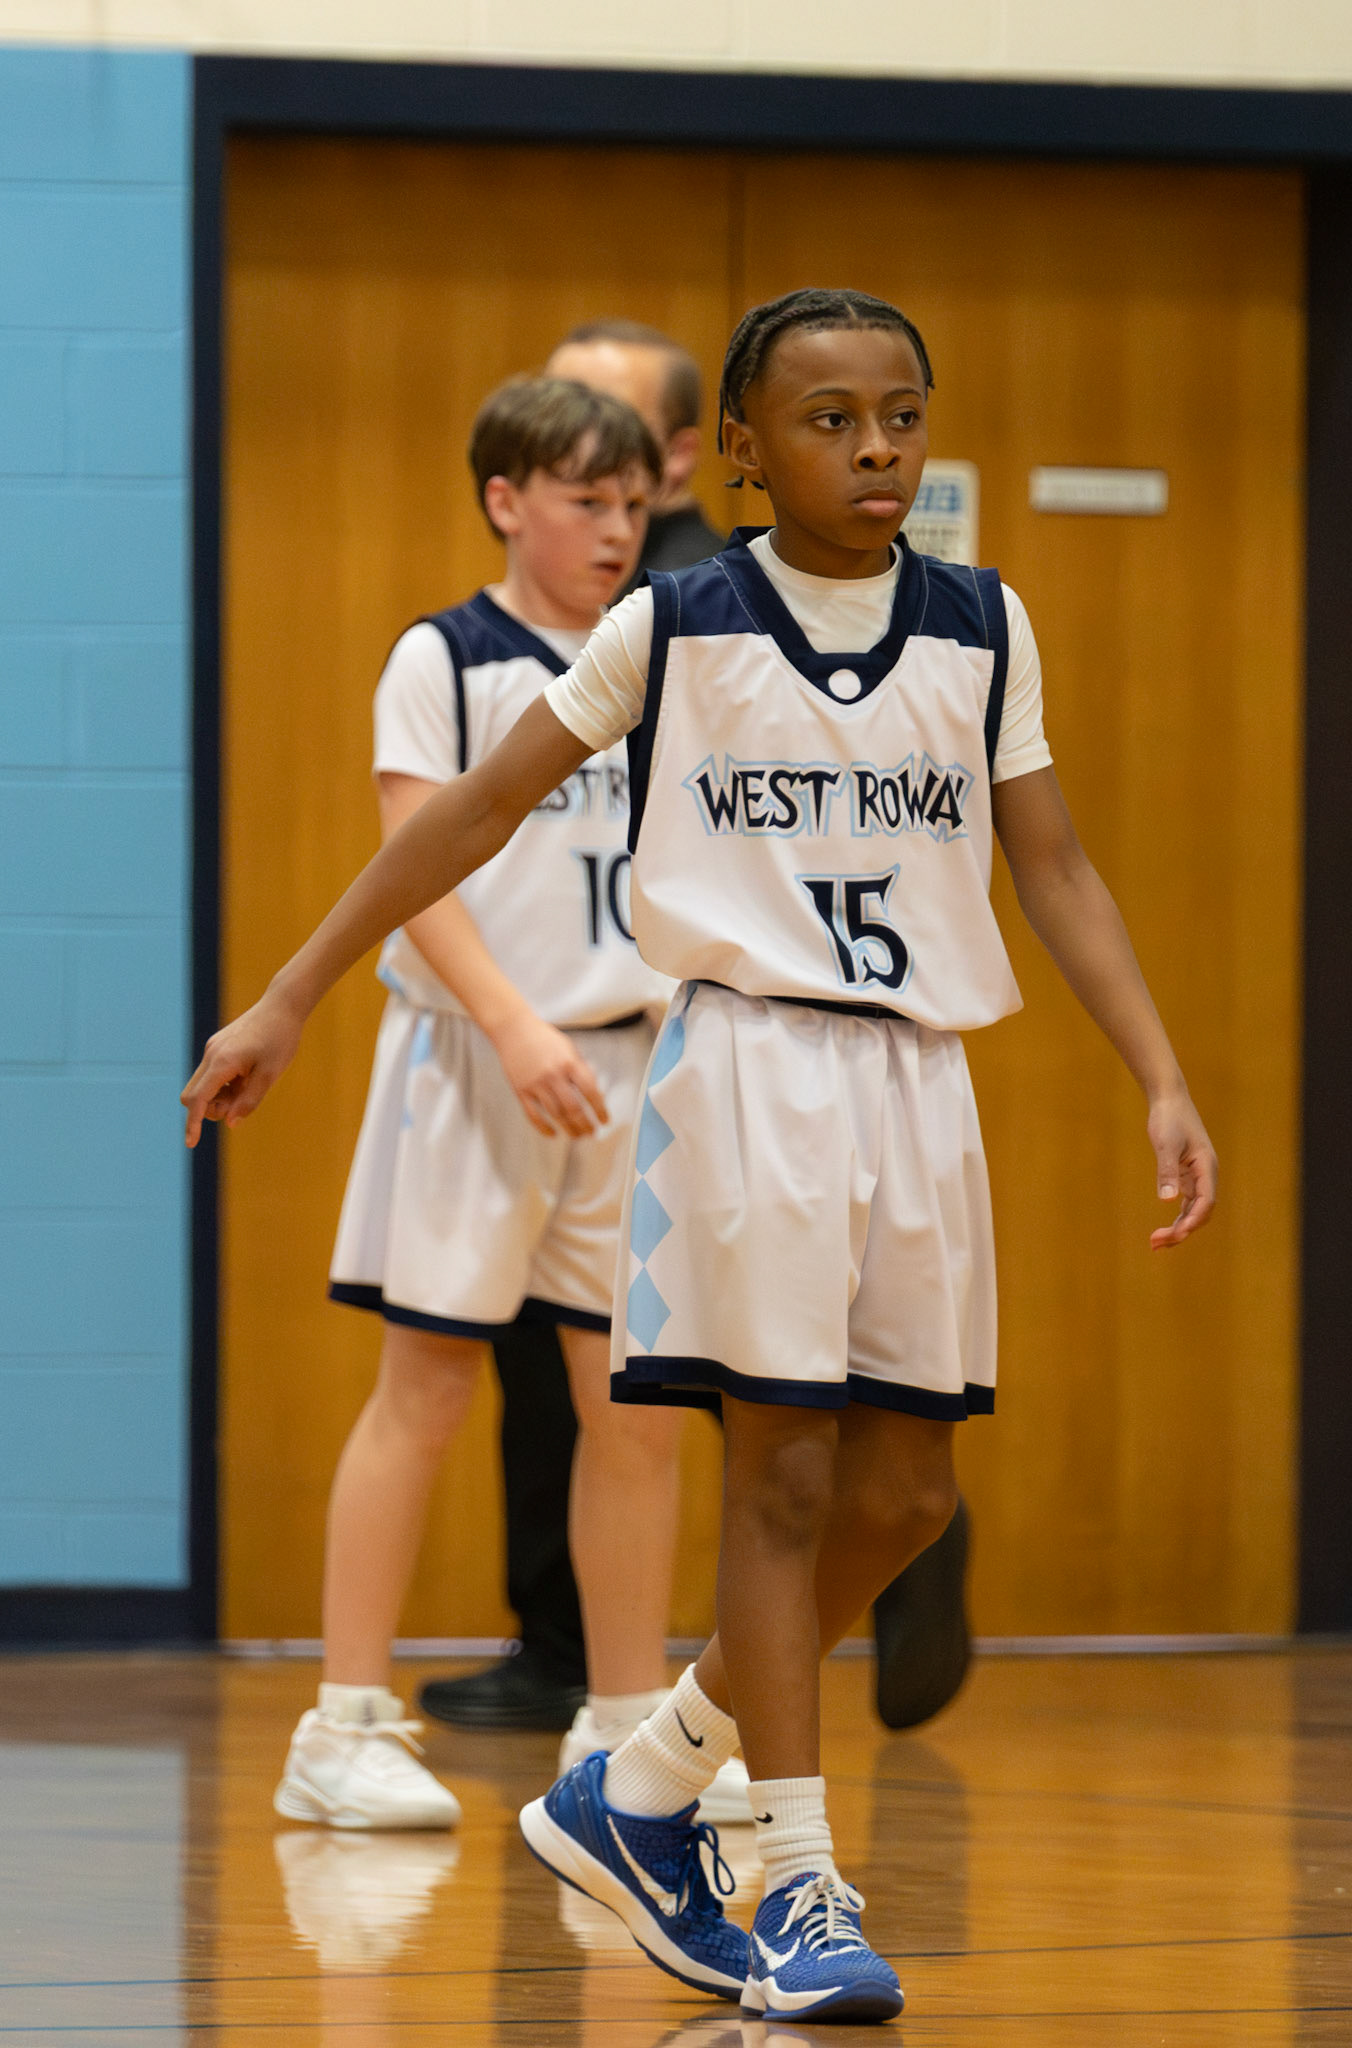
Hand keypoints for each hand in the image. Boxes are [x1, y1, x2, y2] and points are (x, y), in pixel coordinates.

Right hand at [180, 989, 304, 1146]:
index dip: (193, 1123)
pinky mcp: (218, 1046)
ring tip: (249, 1087)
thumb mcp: (270, 1075)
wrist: (282, 1006)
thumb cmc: (280, 1040)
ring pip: (202, 1085)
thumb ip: (249, 1101)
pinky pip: (211, 1074)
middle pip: (193, 1095)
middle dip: (209, 1109)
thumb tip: (230, 1123)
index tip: (191, 1143)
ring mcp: (213, 1049)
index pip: (198, 1099)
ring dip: (219, 1097)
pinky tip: (246, 1078)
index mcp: (222, 1062)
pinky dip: (223, 1085)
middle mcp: (211, 1054)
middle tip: (240, 1104)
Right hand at [489, 1009, 608, 1138]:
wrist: (513, 1029)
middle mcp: (553, 1075)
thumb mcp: (568, 1047)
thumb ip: (580, 1068)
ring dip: (569, 1128)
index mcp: (569, 1063)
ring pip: (555, 1115)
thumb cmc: (543, 1038)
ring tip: (577, 1135)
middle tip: (592, 1132)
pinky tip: (553, 1134)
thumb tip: (594, 1092)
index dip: (600, 1109)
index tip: (604, 1120)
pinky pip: (533, 1115)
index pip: (590, 1091)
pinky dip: (544, 1128)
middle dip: (585, 1124)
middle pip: (573, 1108)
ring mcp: (535, 1084)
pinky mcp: (521, 1091)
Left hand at [1146, 1087, 1217, 1249]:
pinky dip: (1176, 1218)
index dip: (1192, 1221)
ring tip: (1156, 1244)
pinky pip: (1186, 1204)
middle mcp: (1206, 1175)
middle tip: (1156, 1244)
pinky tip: (1163, 1231)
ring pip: (1193, 1211)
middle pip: (1200, 1212)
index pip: (1206, 1202)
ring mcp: (1197, 1177)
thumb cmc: (1168, 1118)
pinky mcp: (1187, 1176)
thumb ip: (1167, 1171)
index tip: (1176, 1235)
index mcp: (1207, 1168)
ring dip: (1178, 1229)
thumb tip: (1167, 1200)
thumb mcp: (1166, 1144)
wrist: (1169, 1099)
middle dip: (1181, 1231)